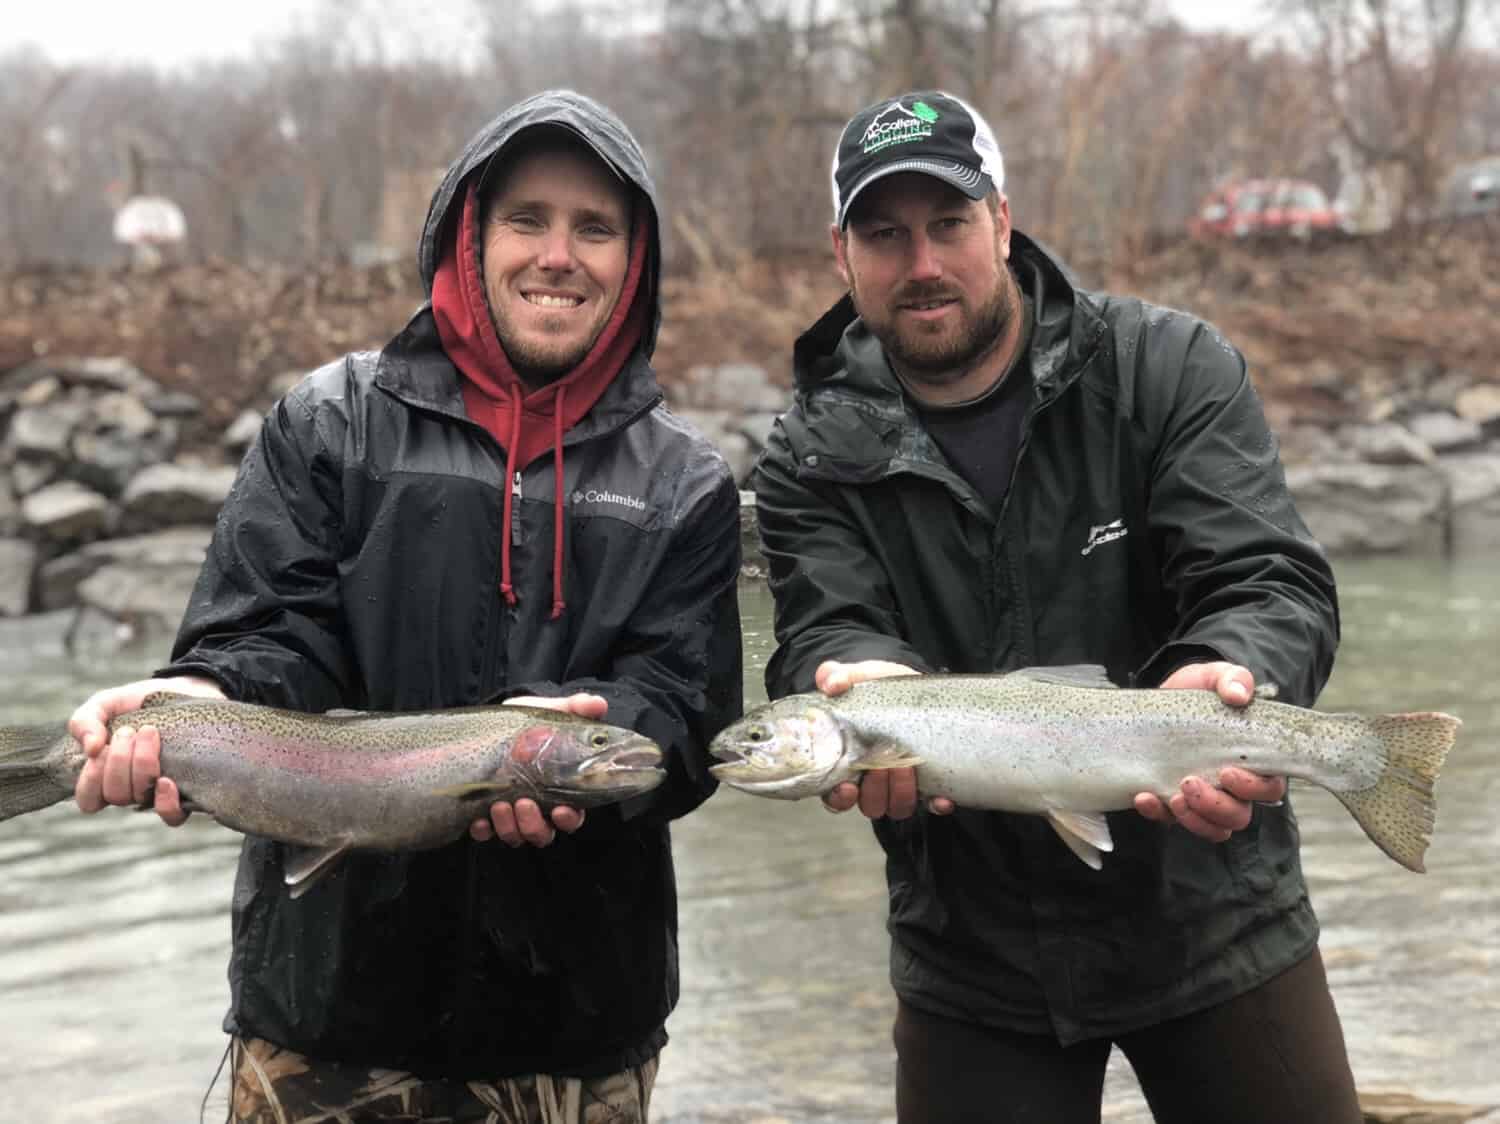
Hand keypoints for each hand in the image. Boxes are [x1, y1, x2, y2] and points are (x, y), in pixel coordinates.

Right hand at [70, 676, 224, 824]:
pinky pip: (172, 817)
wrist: (184, 691)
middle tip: (130, 731)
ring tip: (150, 733)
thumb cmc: (139, 704)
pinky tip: (167, 780)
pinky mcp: (186, 791)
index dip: (91, 778)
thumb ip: (85, 721)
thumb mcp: (106, 704)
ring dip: (141, 766)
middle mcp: (131, 789)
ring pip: (139, 798)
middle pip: (115, 795)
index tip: (102, 746)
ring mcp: (157, 792)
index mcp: (106, 775)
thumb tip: (91, 748)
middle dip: (119, 759)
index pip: (88, 799)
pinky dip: (165, 803)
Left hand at [468, 692, 604, 845]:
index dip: (569, 818)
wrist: (491, 724)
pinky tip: (479, 820)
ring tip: (499, 805)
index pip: (573, 816)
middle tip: (524, 804)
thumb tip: (598, 704)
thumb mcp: (550, 712)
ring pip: (517, 837)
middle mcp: (539, 809)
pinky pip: (486, 834)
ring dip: (510, 827)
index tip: (561, 809)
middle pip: (544, 834)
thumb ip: (576, 708)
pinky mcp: (485, 816)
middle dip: (534, 825)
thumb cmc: (527, 723)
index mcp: (560, 789)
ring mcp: (511, 816)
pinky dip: (484, 831)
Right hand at [813, 660, 954, 820]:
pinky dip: (936, 804)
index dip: (839, 797)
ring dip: (902, 793)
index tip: (848, 786)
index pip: (834, 795)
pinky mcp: (928, 785)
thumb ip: (841, 676)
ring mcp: (900, 785)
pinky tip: (942, 797)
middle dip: (876, 790)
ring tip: (908, 764)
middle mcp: (872, 780)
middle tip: (884, 765)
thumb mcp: (862, 677)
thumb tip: (830, 684)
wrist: (916, 689)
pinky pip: (931, 805)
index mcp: (847, 762)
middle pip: (868, 804)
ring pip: (896, 807)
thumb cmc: (882, 688)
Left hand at [1133, 662, 1286, 841]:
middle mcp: (1232, 788)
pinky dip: (1158, 814)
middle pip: (1239, 816)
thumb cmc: (1199, 690)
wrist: (1160, 699)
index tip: (1227, 771)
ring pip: (1212, 828)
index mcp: (1253, 761)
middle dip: (1216, 806)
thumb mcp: (1215, 677)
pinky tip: (1144, 797)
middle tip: (1190, 782)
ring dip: (1193, 819)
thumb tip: (1239, 694)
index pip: (1269, 789)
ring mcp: (1203, 798)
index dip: (1253, 788)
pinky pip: (1171, 821)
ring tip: (1172, 796)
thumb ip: (1233, 679)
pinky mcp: (1173, 802)